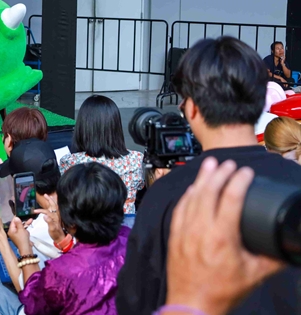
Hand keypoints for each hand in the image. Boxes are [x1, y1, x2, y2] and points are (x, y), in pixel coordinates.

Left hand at [7, 217, 31, 252]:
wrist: (26, 249)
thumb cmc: (23, 239)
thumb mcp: (21, 229)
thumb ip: (19, 223)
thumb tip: (16, 217)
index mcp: (11, 230)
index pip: (13, 222)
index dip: (17, 217)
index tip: (20, 213)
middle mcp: (12, 232)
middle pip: (17, 224)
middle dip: (23, 221)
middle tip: (27, 216)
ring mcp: (16, 235)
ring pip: (21, 227)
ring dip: (25, 224)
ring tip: (31, 220)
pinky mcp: (20, 237)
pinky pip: (22, 231)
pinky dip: (25, 229)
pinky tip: (30, 225)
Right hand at [35, 194, 63, 242]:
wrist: (60, 237)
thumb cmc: (56, 233)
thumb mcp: (52, 229)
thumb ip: (49, 222)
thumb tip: (44, 216)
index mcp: (55, 217)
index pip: (47, 211)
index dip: (41, 210)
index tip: (35, 211)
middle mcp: (56, 215)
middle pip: (53, 205)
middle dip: (49, 199)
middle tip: (45, 195)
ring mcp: (56, 216)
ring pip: (54, 206)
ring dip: (51, 201)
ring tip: (48, 196)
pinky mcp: (56, 217)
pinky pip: (54, 209)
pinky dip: (52, 205)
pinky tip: (50, 204)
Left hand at [165, 157, 285, 314]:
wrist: (191, 303)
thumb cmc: (221, 291)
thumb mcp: (254, 275)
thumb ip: (273, 260)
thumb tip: (289, 249)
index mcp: (222, 237)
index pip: (231, 199)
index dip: (239, 181)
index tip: (246, 172)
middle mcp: (200, 229)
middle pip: (208, 192)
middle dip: (219, 174)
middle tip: (229, 163)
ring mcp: (185, 231)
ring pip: (192, 197)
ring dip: (202, 179)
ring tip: (210, 164)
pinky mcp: (175, 235)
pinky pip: (180, 207)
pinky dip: (188, 195)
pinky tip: (193, 187)